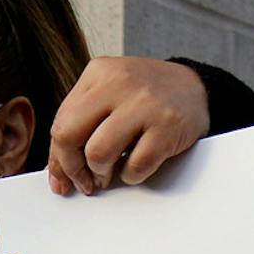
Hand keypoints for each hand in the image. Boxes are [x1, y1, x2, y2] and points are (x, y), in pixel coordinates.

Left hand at [47, 57, 210, 195]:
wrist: (195, 88)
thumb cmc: (142, 100)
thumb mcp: (107, 99)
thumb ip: (79, 130)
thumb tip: (58, 179)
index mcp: (98, 73)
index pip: (60, 124)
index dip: (59, 159)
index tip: (65, 178)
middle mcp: (119, 82)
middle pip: (69, 136)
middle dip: (73, 168)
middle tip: (86, 180)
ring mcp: (145, 103)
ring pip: (98, 154)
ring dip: (102, 173)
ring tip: (111, 173)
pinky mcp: (168, 125)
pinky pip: (135, 166)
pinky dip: (131, 176)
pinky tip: (136, 166)